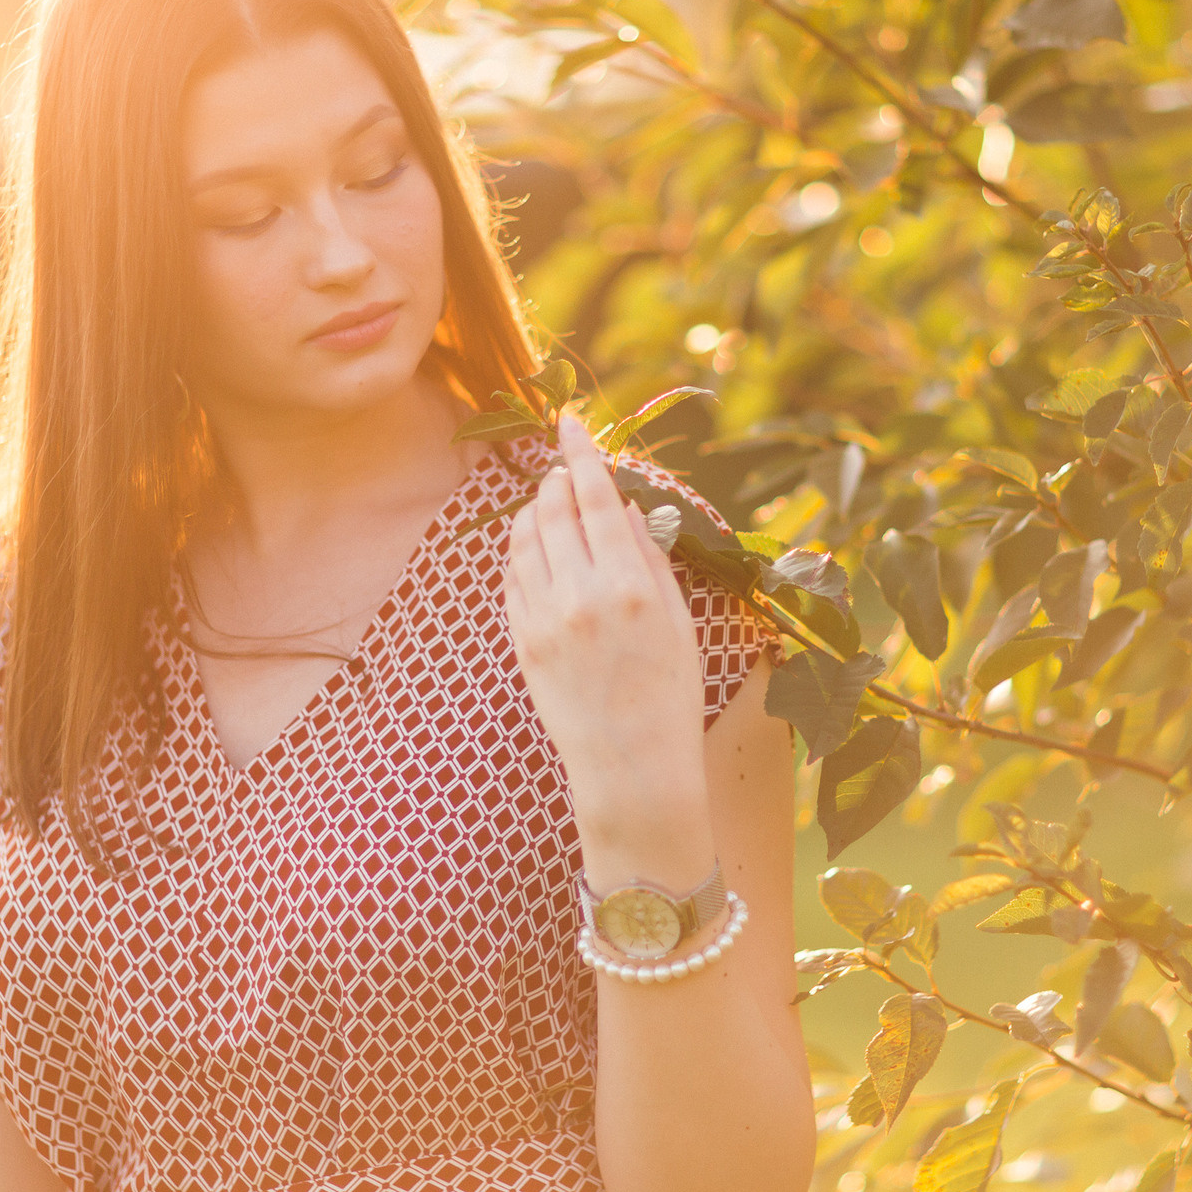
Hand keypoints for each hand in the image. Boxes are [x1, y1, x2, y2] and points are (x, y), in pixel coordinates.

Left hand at [503, 412, 708, 852]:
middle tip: (565, 464)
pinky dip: (521, 550)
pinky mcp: (522, 642)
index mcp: (630, 586)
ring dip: (534, 509)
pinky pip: (512, 578)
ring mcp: (545, 620)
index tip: (570, 422)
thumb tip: (629, 507)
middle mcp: (582, 596)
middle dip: (558, 478)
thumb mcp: (679, 622)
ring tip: (548, 498)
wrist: (632, 769)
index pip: (598, 499)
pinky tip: (533, 544)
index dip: (582, 454)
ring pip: (525, 539)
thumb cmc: (671, 696)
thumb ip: (651, 559)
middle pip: (555, 510)